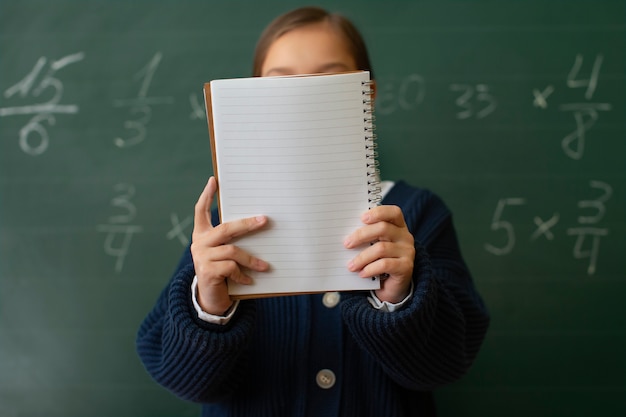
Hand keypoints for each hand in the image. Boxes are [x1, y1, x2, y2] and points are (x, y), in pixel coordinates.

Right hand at [191, 177, 268, 314]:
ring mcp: (201, 257)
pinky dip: (243, 274)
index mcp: (202, 234)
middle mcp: (199, 243)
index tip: (213, 180)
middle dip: (247, 224)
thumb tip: (259, 224)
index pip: (201, 211)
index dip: (206, 195)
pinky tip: (250, 281)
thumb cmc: (223, 271)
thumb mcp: (225, 253)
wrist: (210, 299)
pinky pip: (231, 268)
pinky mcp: (207, 272)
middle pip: (225, 229)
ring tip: (265, 267)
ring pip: (232, 251)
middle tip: (264, 220)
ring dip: (251, 260)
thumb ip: (232, 241)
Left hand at [344, 205, 414, 303]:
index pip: (393, 212)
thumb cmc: (378, 261)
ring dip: (362, 257)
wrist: (391, 286)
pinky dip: (370, 268)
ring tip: (351, 266)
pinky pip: (385, 264)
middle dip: (362, 235)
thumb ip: (366, 237)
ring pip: (381, 248)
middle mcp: (405, 237)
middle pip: (383, 228)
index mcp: (398, 226)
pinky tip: (362, 273)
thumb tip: (345, 235)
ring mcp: (407, 251)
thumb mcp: (373, 246)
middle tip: (346, 244)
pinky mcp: (406, 267)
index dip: (378, 212)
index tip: (361, 218)